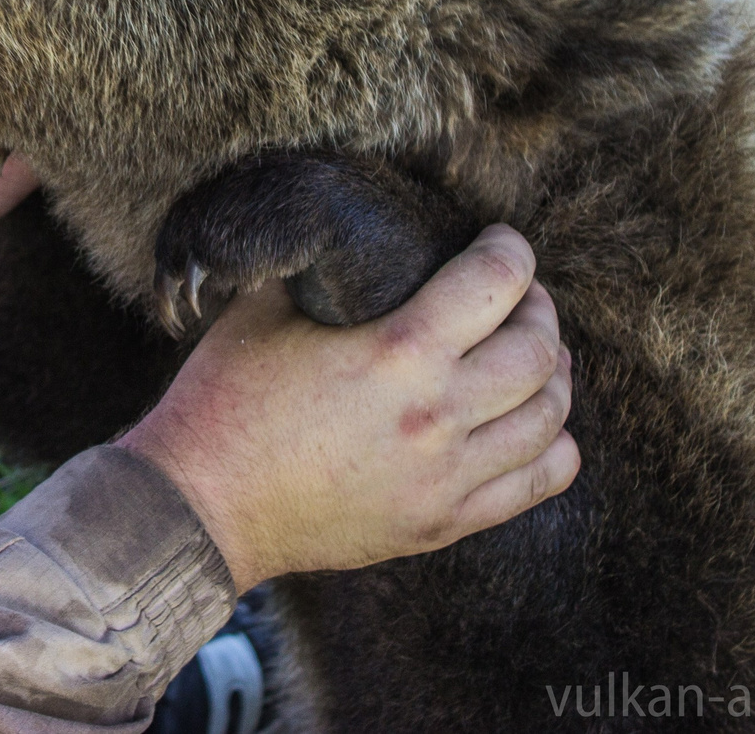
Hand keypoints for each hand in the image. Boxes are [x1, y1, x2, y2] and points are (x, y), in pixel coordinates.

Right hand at [119, 225, 577, 590]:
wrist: (202, 507)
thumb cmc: (224, 403)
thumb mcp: (260, 311)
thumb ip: (310, 268)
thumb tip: (331, 229)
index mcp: (395, 353)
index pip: (495, 283)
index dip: (511, 251)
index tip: (503, 243)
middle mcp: (435, 417)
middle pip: (538, 352)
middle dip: (540, 312)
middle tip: (521, 300)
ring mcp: (445, 478)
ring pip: (549, 420)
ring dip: (552, 377)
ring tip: (533, 358)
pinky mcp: (442, 524)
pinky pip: (537, 484)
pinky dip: (552, 447)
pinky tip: (530, 425)